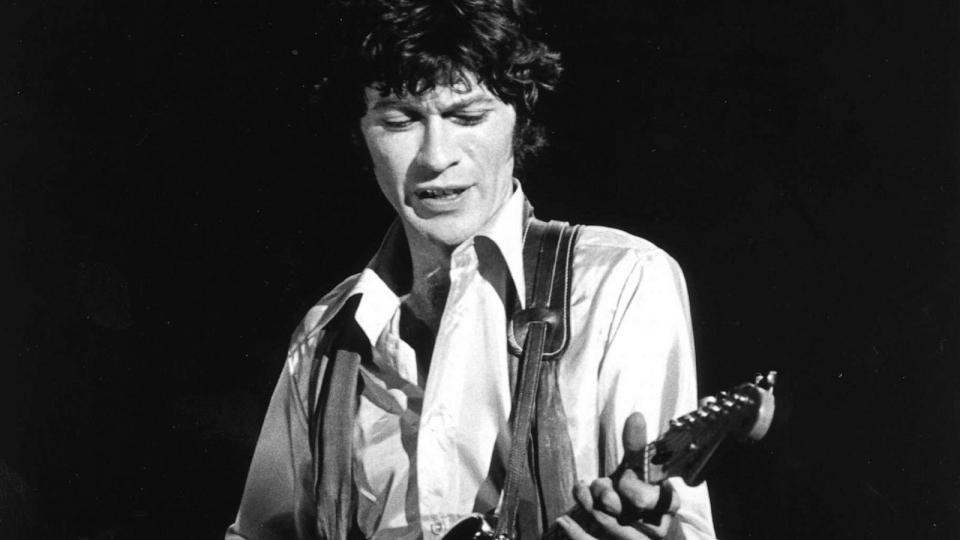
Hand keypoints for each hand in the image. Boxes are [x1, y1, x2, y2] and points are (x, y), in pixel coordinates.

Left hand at [556, 413, 677, 539]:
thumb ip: (637, 446)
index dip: (629, 486)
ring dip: (590, 506)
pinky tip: (563, 520)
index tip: (623, 477)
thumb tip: (636, 416)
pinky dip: (576, 533)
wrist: (644, 522)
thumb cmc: (642, 490)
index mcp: (668, 506)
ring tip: (584, 491)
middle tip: (600, 483)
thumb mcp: (641, 469)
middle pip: (623, 516)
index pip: (645, 499)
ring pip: (608, 528)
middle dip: (605, 495)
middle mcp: (656, 529)